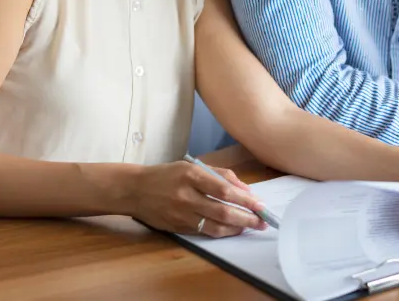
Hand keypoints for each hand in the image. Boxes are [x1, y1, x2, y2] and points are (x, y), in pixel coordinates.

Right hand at [125, 161, 267, 237]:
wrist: (134, 190)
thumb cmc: (168, 174)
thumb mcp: (193, 166)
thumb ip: (221, 175)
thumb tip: (246, 190)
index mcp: (192, 175)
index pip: (225, 191)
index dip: (246, 200)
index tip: (261, 205)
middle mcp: (186, 196)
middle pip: (223, 212)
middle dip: (247, 218)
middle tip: (263, 221)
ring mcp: (181, 214)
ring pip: (215, 226)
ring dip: (237, 229)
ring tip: (251, 227)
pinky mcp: (177, 227)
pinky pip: (204, 232)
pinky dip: (222, 232)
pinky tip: (233, 230)